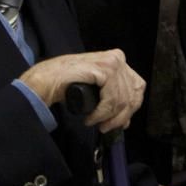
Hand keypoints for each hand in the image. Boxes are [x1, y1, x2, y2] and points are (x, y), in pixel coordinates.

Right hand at [19, 49, 144, 132]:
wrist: (47, 79)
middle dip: (120, 116)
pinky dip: (101, 113)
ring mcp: (112, 62)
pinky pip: (110, 99)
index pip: (138, 88)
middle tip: (105, 127)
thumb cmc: (68, 84)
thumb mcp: (97, 91)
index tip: (119, 123)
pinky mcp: (104, 69)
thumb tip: (127, 120)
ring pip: (122, 99)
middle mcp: (118, 58)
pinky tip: (91, 117)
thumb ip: (113, 99)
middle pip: (132, 95)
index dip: (130, 109)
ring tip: (95, 122)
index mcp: (118, 60)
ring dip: (108, 117)